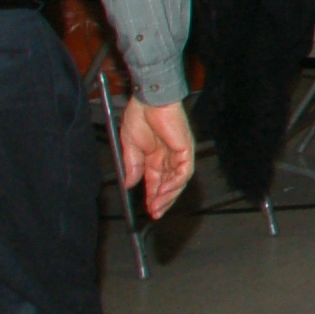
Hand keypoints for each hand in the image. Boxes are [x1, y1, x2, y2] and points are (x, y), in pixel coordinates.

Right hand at [121, 98, 193, 217]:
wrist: (148, 100)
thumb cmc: (139, 116)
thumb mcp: (130, 146)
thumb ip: (132, 166)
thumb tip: (128, 183)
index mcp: (155, 156)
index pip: (157, 181)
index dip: (153, 196)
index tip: (149, 210)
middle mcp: (169, 156)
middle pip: (169, 184)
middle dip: (162, 200)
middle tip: (155, 213)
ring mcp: (179, 153)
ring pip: (178, 180)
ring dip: (168, 195)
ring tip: (158, 206)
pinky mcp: (186, 148)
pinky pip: (184, 171)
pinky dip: (175, 183)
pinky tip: (165, 191)